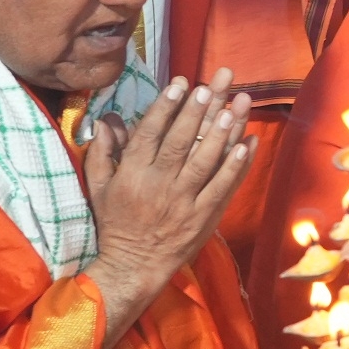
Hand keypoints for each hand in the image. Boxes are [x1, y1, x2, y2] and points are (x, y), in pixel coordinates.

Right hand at [84, 71, 251, 321]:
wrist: (134, 265)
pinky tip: (249, 143)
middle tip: (212, 85)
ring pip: (206, 160)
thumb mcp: (99, 188)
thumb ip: (101, 153)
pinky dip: (237, 165)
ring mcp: (184, 200)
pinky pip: (224, 186)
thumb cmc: (115, 223)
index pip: (150, 133)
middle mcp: (159, 184)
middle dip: (198, 111)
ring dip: (223, 132)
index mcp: (132, 174)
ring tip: (236, 105)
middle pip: (181, 141)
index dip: (166, 106)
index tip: (181, 83)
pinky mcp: (205, 215)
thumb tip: (105, 120)